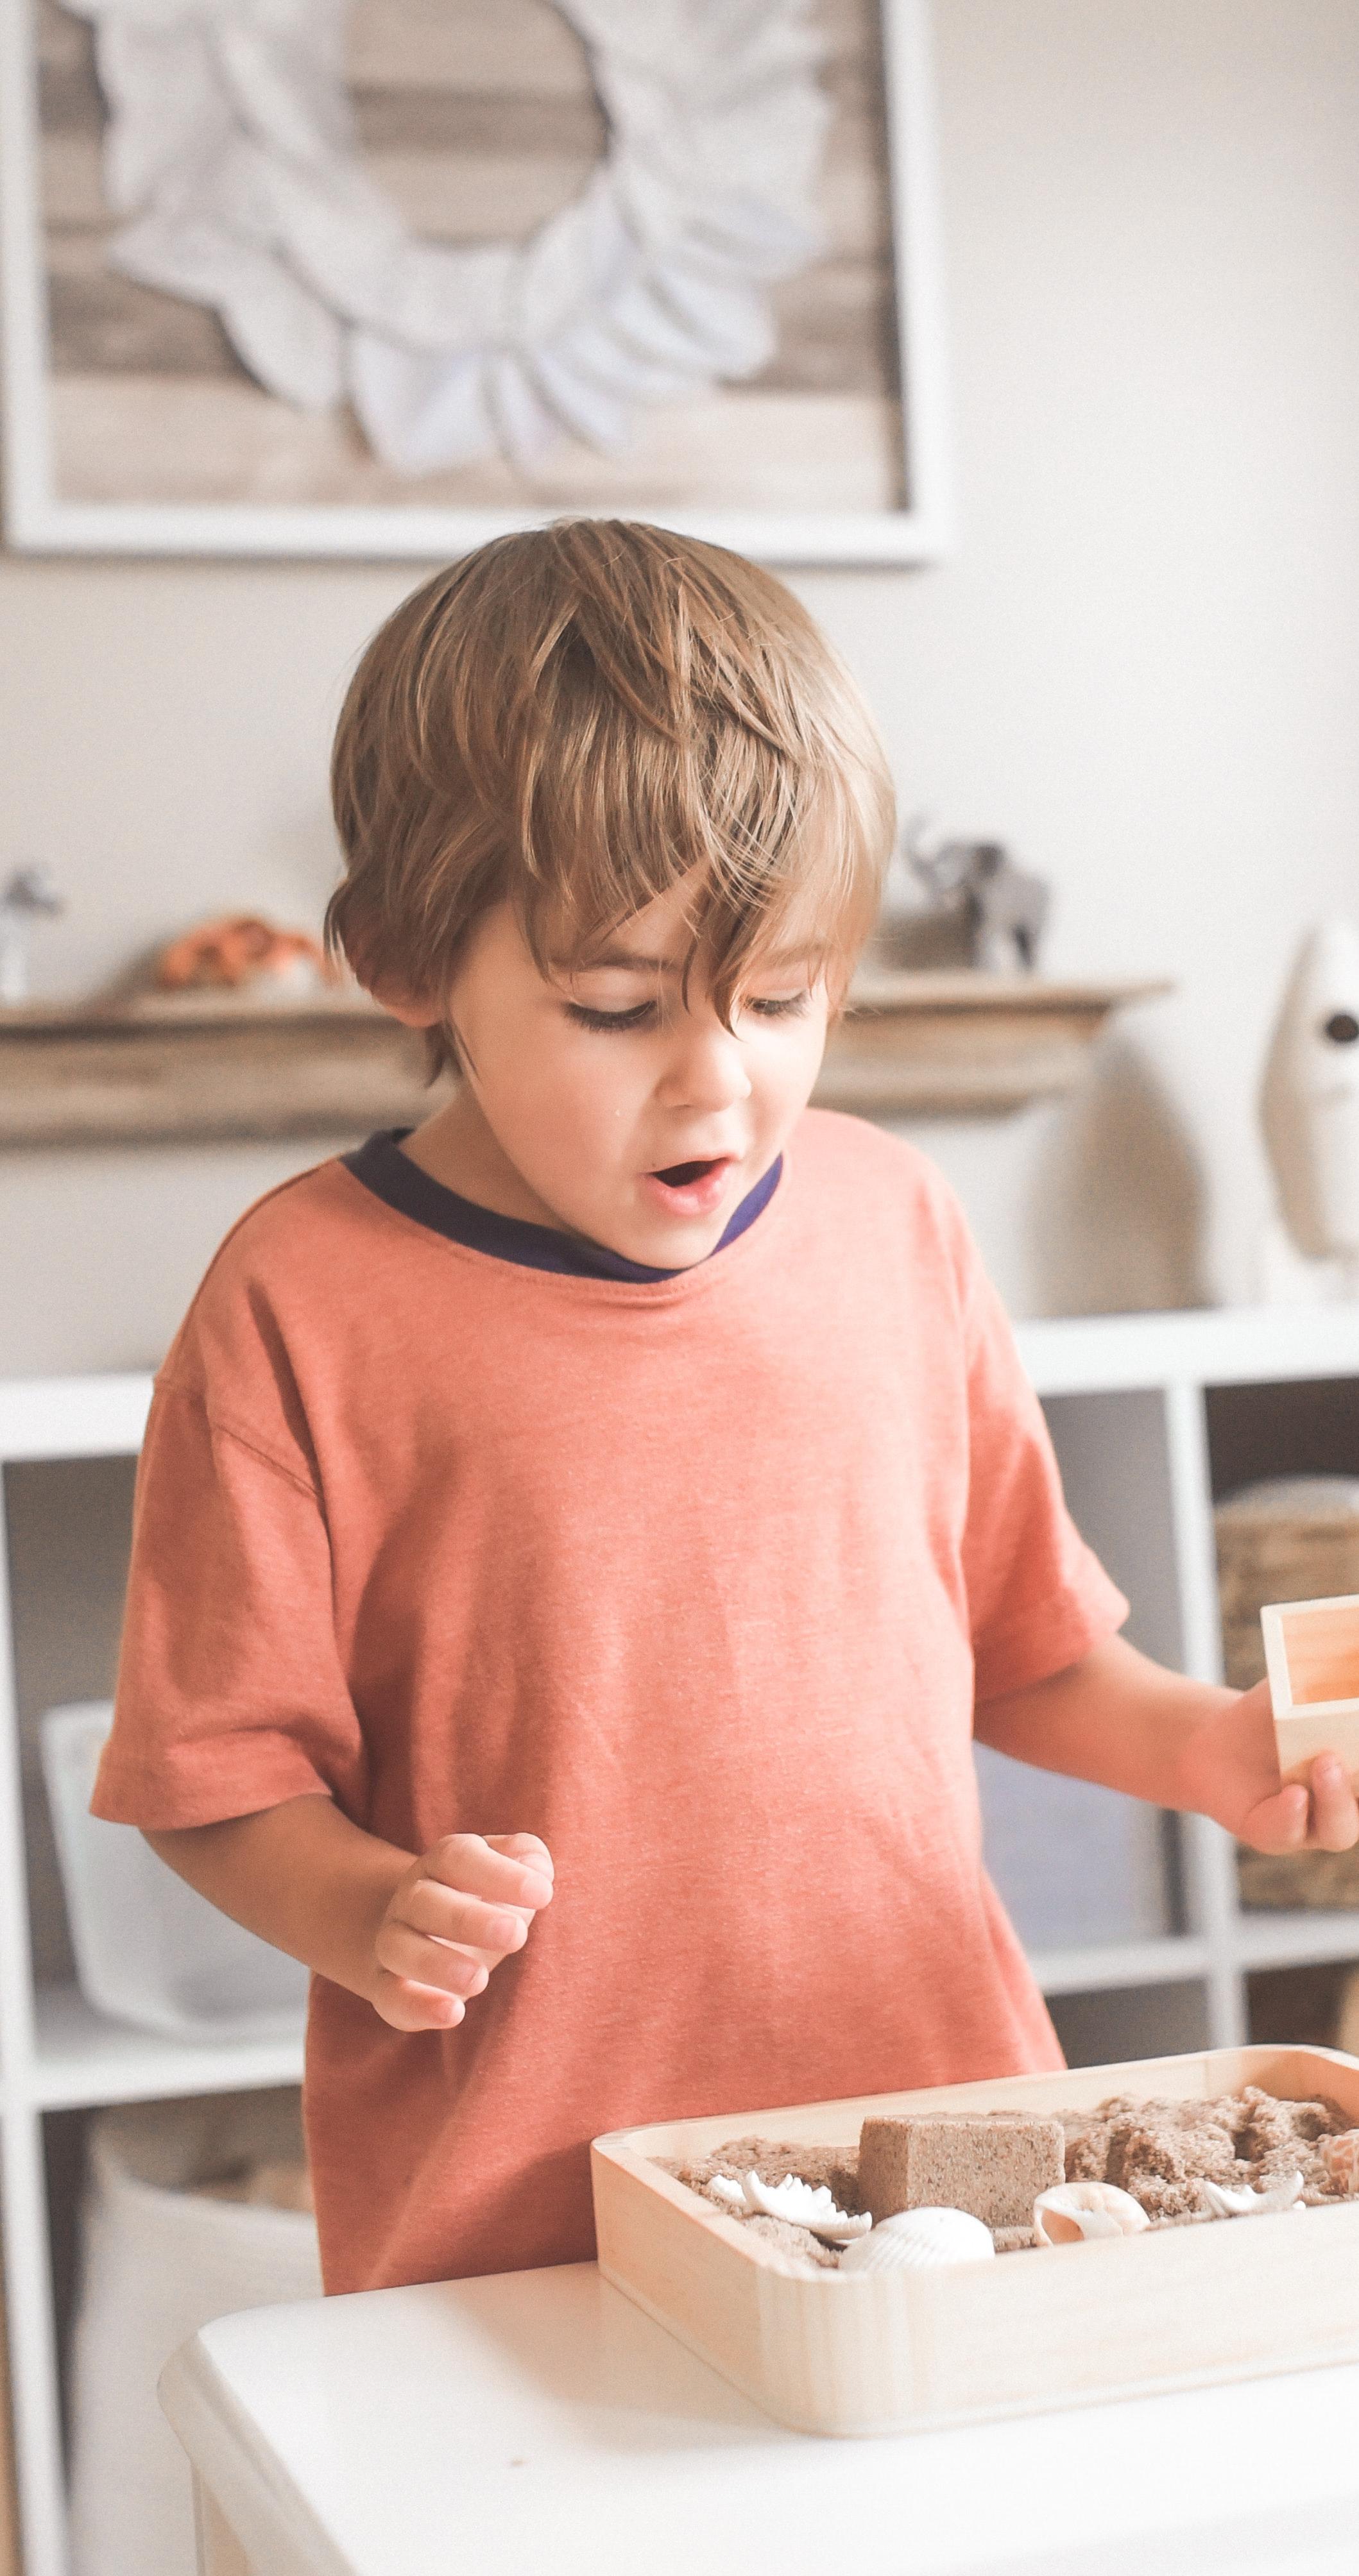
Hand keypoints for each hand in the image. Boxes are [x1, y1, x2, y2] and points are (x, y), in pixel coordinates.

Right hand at [370, 1832, 552, 2031]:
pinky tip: (454, 2013)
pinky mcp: (389, 1986)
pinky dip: (417, 2007)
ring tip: (480, 1981)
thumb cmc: (484, 1897)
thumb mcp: (508, 1871)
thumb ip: (527, 1858)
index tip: (543, 1894)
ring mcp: (394, 1941)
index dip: (499, 1874)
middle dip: (469, 1919)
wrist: (431, 1930)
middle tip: (516, 1935)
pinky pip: (390, 1997)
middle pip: (425, 1901)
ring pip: (398, 1948)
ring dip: (437, 1965)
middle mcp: (411, 1898)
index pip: (459, 1858)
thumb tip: (538, 1871)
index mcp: (441, 1863)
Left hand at [1179, 1680, 1358, 1853]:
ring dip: (1338, 1798)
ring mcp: (1312, 1823)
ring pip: (1339, 1829)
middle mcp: (1346, 1801)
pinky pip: (1288, 1834)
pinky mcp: (1273, 1833)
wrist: (1215, 1739)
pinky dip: (1293, 1815)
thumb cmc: (1271, 1714)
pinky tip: (1294, 1794)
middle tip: (1356, 1758)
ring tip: (1326, 1763)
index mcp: (1358, 1770)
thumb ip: (1332, 1676)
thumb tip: (1348, 1649)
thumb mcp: (1298, 1685)